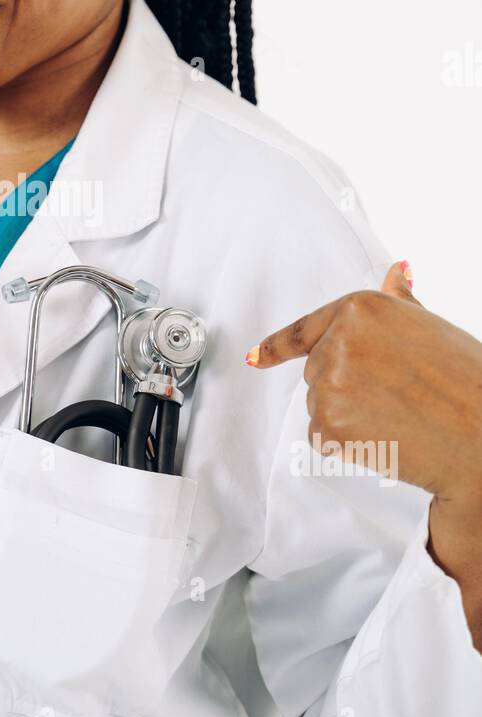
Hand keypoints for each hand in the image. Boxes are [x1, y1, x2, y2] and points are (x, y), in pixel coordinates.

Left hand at [245, 261, 481, 503]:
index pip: (307, 328)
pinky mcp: (327, 425)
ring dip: (348, 415)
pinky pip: (322, 435)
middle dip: (348, 385)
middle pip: (318, 371)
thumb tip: (396, 273)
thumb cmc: (466, 381)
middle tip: (397, 394)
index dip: (278, 346)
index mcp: (361, 309)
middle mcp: (339, 341)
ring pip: (321, 404)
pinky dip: (348, 443)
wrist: (481, 435)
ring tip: (398, 414)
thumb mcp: (431, 327)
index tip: (257, 357)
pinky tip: (385, 436)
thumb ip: (399, 303)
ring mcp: (329, 383)